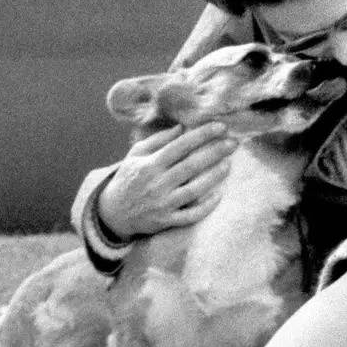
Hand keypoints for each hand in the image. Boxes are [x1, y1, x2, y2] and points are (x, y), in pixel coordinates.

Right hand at [97, 123, 237, 238]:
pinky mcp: (167, 220)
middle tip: (233, 143)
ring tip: (229, 164)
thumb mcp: (135, 155)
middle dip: (214, 152)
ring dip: (214, 177)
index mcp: (150, 164)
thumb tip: (182, 128)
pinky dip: (206, 206)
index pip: (180, 146)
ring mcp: (163, 204)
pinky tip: (219, 194)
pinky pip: (191, 215)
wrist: (113, 212)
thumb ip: (158, 140)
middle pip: (191, 166)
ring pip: (194, 190)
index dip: (201, 135)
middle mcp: (157, 184)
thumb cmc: (129, 178)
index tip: (220, 126)